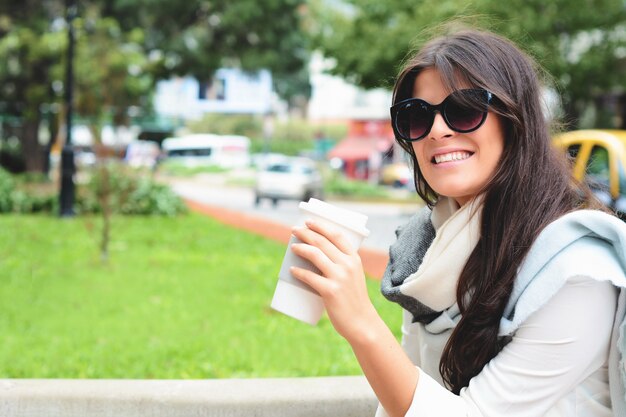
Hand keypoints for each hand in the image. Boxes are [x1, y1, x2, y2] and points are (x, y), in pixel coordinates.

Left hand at [289, 219, 378, 341]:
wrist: (361, 322)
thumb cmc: (353, 299)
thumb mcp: (353, 276)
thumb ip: (341, 264)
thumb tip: (316, 254)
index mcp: (354, 258)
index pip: (337, 235)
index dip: (321, 226)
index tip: (308, 222)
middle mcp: (348, 265)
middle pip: (322, 242)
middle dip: (306, 233)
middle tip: (294, 230)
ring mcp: (339, 277)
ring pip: (315, 255)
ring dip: (301, 248)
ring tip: (293, 247)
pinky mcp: (330, 291)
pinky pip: (310, 277)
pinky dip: (299, 272)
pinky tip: (293, 269)